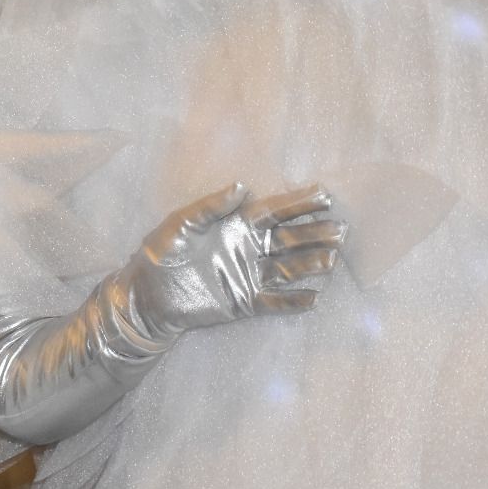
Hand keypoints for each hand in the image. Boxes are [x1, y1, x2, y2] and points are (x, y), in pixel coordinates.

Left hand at [119, 183, 343, 342]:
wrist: (147, 294)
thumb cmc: (161, 253)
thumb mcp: (180, 225)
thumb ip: (210, 207)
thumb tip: (242, 186)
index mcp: (235, 225)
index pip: (273, 211)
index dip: (298, 203)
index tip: (324, 195)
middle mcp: (248, 248)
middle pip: (289, 239)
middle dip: (315, 233)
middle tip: (340, 229)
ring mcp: (249, 275)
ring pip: (288, 268)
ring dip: (310, 264)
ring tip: (331, 258)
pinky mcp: (245, 302)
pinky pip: (275, 301)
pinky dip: (294, 300)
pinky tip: (314, 297)